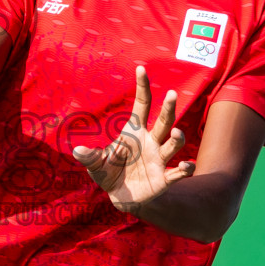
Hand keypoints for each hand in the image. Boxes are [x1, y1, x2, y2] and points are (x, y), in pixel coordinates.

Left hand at [73, 65, 194, 212]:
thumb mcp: (95, 165)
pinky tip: (187, 166)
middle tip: (171, 93)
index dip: (142, 87)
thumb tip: (77, 150)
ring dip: (177, 137)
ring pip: (173, 143)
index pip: (142, 105)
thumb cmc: (108, 173)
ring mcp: (159, 159)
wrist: (121, 197)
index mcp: (134, 132)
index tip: (141, 68)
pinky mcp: (164, 178)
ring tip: (175, 133)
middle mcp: (151, 142)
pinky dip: (185, 169)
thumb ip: (89, 157)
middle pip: (163, 120)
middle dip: (168, 107)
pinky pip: (179, 172)